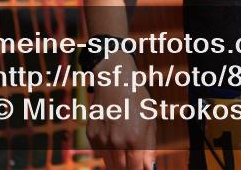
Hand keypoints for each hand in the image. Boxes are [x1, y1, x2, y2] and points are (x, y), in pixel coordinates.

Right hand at [85, 53, 156, 169]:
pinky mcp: (91, 135)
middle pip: (122, 169)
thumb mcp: (149, 121)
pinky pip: (100, 152)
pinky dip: (108, 153)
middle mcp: (116, 141)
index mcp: (135, 138)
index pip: (136, 169)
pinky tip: (114, 142)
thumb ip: (149, 147)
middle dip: (129, 169)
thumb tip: (149, 167)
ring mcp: (102, 139)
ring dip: (119, 164)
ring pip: (110, 164)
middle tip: (134, 164)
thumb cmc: (136, 100)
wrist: (114, 81)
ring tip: (126, 155)